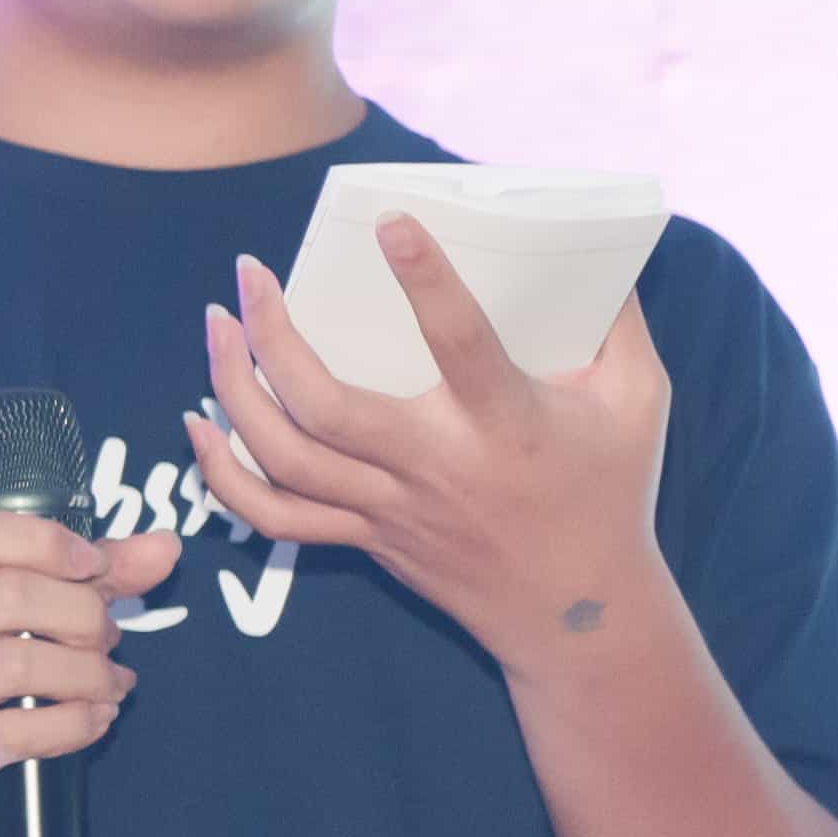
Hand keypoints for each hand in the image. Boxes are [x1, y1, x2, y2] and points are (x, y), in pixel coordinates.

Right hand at [0, 505, 183, 836]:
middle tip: (107, 636)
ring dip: (91, 672)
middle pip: (10, 594)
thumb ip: (78, 574)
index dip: (44, 542)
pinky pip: (27, 730)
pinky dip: (79, 721)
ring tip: (110, 680)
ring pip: (25, 663)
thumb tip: (163, 547)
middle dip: (84, 614)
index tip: (94, 566)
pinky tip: (96, 717)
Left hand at [189, 226, 671, 670]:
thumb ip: (619, 319)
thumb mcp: (638, 398)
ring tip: (216, 325)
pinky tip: (199, 423)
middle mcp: (436, 467)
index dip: (427, 280)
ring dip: (233, 389)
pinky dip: (223, 475)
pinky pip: (275, 517)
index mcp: (506, 423)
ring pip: (284, 460)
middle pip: (326, 408)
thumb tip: (598, 244)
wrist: (576, 615)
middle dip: (272, 337)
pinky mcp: (365, 538)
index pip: (461, 343)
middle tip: (250, 272)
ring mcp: (391, 509)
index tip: (389, 220)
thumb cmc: (610, 492)